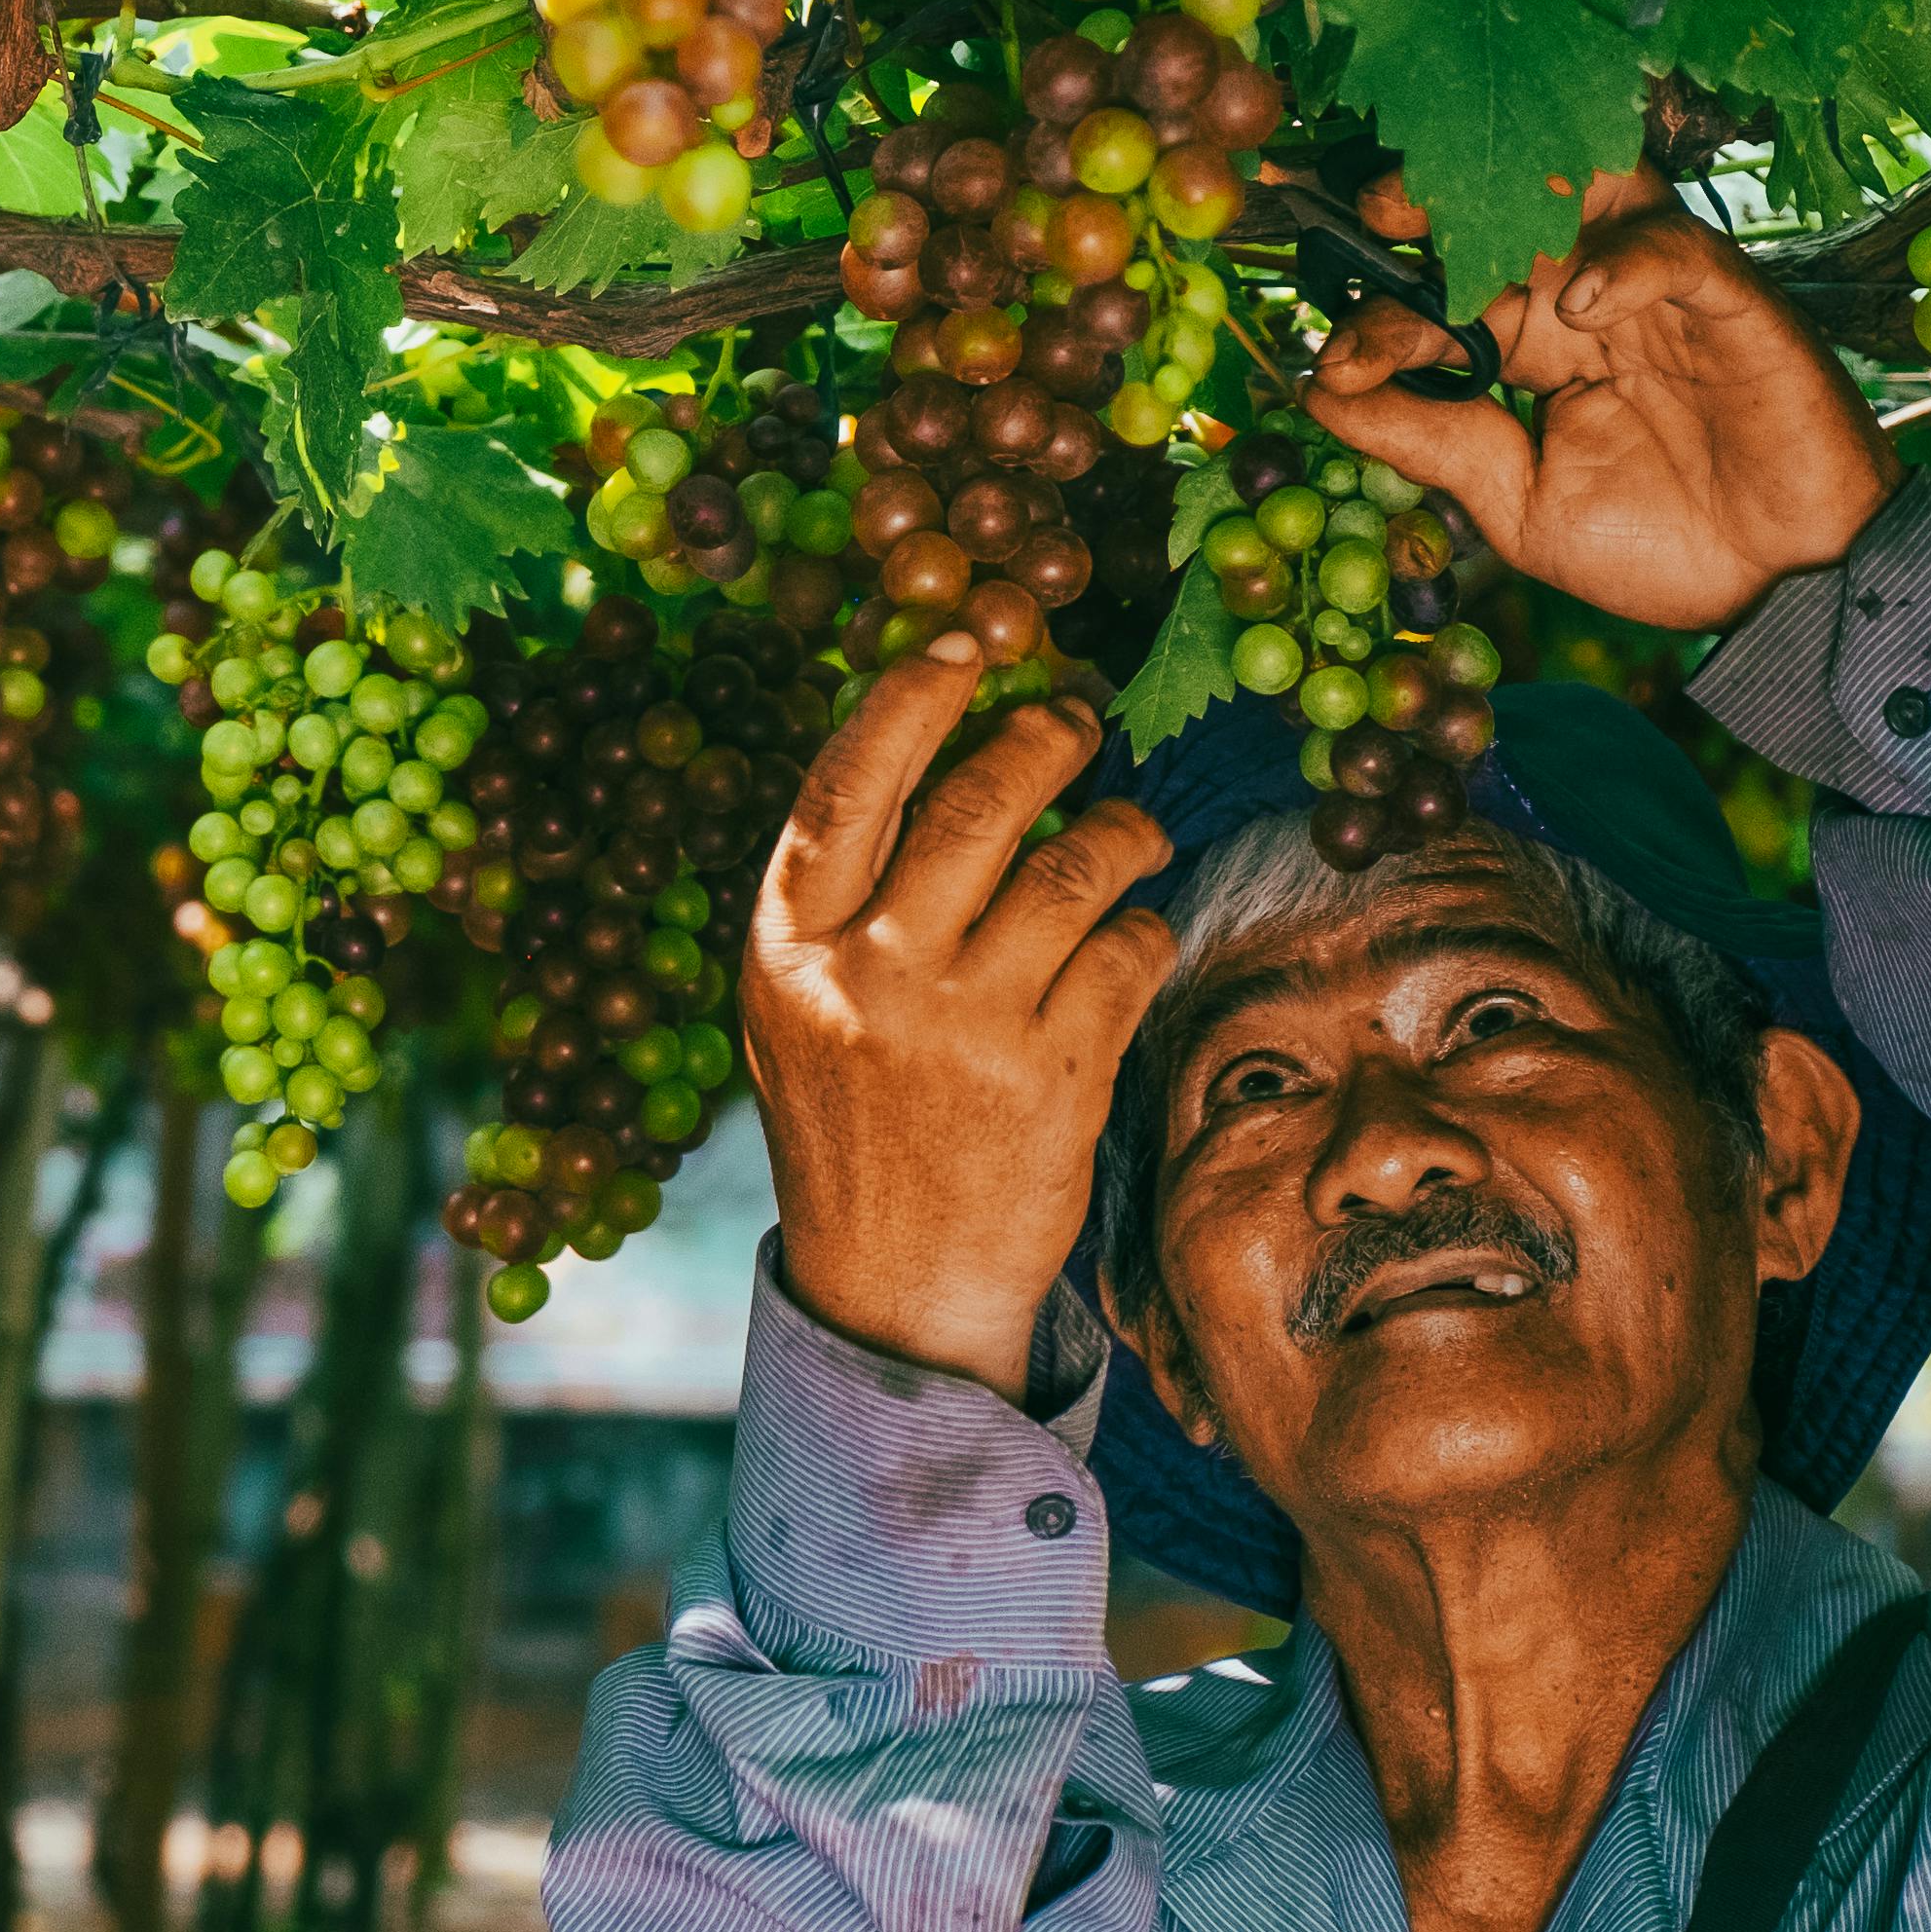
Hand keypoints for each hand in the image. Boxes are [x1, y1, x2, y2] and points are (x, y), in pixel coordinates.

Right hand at [747, 641, 1172, 1402]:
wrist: (894, 1289)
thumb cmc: (852, 1124)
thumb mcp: (797, 1007)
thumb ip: (843, 895)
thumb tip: (934, 743)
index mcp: (787, 947)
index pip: (846, 784)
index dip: (912, 696)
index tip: (968, 642)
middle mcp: (867, 979)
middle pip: (977, 804)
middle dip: (1043, 738)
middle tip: (1074, 722)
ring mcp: (964, 1030)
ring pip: (1074, 867)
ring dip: (1120, 828)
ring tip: (1130, 830)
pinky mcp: (1053, 1079)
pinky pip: (1128, 954)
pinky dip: (1144, 929)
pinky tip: (1131, 937)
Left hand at [1306, 171, 1902, 633]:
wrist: (1784, 586)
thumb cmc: (1664, 545)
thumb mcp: (1519, 505)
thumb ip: (1432, 444)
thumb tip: (1319, 391)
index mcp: (1534, 344)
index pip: (1443, 301)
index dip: (1383, 321)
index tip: (1336, 362)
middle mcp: (1589, 299)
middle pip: (1504, 218)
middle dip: (1434, 207)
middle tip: (1371, 216)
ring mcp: (1658, 295)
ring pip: (1591, 194)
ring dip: (1524, 192)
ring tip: (1453, 221)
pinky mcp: (1732, 302)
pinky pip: (1676, 251)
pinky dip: (1626, 264)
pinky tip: (1581, 305)